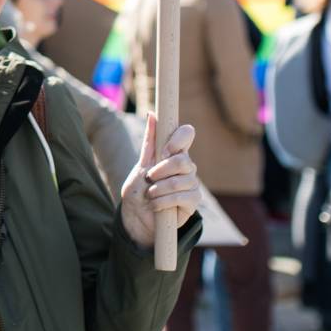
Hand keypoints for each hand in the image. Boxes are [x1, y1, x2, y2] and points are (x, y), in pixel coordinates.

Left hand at [119, 115, 201, 247]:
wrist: (137, 216)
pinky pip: (182, 197)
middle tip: (149, 178)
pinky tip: (155, 205)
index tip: (164, 151)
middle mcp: (187, 166)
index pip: (187, 133)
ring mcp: (192, 183)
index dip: (178, 139)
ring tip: (150, 194)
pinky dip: (163, 201)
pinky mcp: (193, 201)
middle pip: (183, 160)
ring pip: (180, 181)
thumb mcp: (141, 164)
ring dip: (158, 189)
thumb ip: (149, 142)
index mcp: (175, 152)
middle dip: (161, 170)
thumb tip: (152, 114)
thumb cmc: (139, 188)